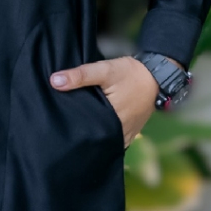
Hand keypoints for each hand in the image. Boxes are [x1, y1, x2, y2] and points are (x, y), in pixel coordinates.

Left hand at [49, 55, 182, 148]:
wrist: (156, 75)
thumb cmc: (130, 73)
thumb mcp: (104, 70)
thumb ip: (80, 76)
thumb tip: (54, 81)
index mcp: (112, 122)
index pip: (86, 133)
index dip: (71, 130)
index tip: (56, 126)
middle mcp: (120, 134)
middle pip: (94, 139)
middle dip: (80, 134)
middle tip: (61, 129)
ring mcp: (126, 135)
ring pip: (104, 140)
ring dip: (92, 135)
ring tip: (73, 130)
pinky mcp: (129, 132)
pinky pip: (112, 138)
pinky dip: (103, 135)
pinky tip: (91, 128)